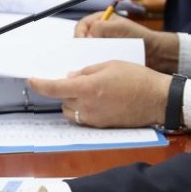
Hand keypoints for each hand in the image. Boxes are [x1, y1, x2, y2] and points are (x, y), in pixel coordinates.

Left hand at [28, 61, 172, 128]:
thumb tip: (72, 77)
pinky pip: (85, 119)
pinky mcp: (102, 126)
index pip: (54, 88)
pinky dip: (85, 110)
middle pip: (63, 101)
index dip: (40, 84)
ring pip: (72, 112)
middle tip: (78, 81)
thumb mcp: (111, 65)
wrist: (158, 99)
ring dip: (73, 102)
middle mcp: (87, 106)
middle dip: (65, 91)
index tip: (32, 80)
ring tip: (89, 92)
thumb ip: (88, 71)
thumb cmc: (138, 78)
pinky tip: (100, 101)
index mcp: (88, 88)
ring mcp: (94, 118)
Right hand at [75, 11, 178, 72]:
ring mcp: (103, 44)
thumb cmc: (139, 36)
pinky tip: (97, 68)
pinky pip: (96, 59)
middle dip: (81, 47)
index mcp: (101, 20)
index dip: (79, 33)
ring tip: (89, 63)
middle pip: (82, 39)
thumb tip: (88, 34)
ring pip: (87, 50)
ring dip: (87, 56)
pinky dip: (95, 63)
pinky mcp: (107, 55)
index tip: (82, 42)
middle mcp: (100, 31)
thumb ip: (103, 27)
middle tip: (83, 56)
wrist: (154, 51)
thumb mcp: (120, 27)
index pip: (82, 25)